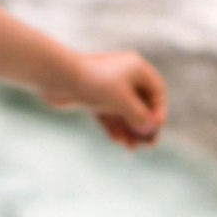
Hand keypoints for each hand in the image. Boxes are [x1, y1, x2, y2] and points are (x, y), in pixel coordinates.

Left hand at [46, 50, 166, 149]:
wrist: (57, 76)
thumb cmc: (94, 84)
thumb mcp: (123, 102)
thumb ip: (140, 117)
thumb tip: (151, 129)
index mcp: (135, 68)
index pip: (156, 91)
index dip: (159, 111)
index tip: (156, 128)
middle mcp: (123, 74)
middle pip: (141, 103)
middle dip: (144, 125)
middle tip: (149, 146)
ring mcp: (107, 85)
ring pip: (124, 111)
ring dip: (130, 129)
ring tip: (132, 149)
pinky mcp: (92, 96)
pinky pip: (109, 113)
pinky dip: (114, 126)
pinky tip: (117, 141)